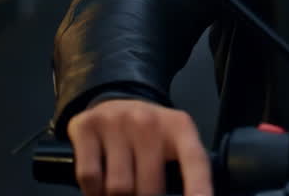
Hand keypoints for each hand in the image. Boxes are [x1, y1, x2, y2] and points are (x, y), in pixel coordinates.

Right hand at [67, 99, 212, 195]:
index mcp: (179, 127)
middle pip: (150, 189)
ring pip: (118, 188)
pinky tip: (100, 181)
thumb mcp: (173, 143)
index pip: (195, 161)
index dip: (200, 187)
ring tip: (121, 186)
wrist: (115, 101)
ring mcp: (117, 121)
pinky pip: (89, 177)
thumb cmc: (149, 133)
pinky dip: (93, 190)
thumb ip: (182, 172)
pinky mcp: (87, 126)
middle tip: (141, 191)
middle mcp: (149, 121)